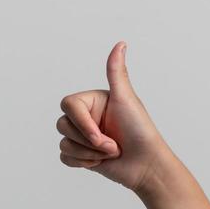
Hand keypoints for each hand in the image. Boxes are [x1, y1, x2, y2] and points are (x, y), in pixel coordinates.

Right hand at [57, 41, 173, 194]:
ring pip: (64, 143)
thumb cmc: (140, 131)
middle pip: (62, 125)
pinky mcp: (80, 155)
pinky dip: (83, 162)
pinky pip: (65, 157)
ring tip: (110, 153)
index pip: (68, 105)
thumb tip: (121, 43)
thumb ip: (116, 72)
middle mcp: (86, 116)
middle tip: (113, 146)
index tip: (99, 135)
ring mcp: (82, 136)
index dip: (82, 123)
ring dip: (88, 154)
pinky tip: (100, 162)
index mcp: (92, 101)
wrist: (146, 165)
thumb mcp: (126, 99)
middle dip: (88, 141)